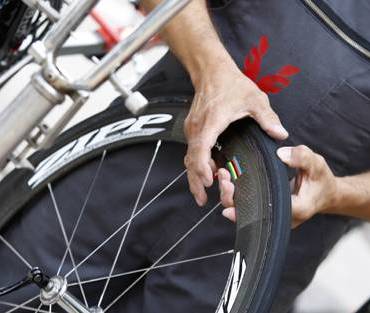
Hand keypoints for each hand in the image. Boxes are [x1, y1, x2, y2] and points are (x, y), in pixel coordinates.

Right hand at [184, 63, 288, 205]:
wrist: (212, 71)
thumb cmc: (230, 83)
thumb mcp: (254, 99)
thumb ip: (268, 119)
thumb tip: (281, 135)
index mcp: (211, 123)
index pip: (201, 149)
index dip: (202, 168)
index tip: (209, 182)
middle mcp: (197, 128)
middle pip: (191, 159)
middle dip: (195, 181)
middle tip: (203, 200)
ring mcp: (193, 129)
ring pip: (189, 157)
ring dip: (194, 175)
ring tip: (202, 194)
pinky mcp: (194, 129)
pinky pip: (192, 150)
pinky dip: (197, 164)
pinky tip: (207, 174)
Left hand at [220, 145, 339, 228]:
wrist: (324, 193)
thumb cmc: (320, 180)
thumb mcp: (316, 164)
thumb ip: (301, 157)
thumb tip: (281, 154)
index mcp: (296, 209)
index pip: (268, 211)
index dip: (245, 206)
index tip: (230, 193)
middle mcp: (282, 217)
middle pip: (251, 215)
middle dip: (232, 198)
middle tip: (224, 178)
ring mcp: (274, 216)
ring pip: (246, 212)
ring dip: (231, 197)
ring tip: (223, 176)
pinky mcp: (268, 211)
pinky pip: (248, 207)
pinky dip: (236, 196)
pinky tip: (228, 181)